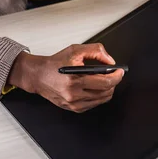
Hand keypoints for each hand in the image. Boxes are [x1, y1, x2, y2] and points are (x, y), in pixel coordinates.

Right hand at [7, 44, 124, 112]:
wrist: (38, 76)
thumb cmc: (54, 63)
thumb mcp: (75, 50)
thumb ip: (95, 51)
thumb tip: (110, 61)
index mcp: (74, 81)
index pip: (105, 82)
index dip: (116, 76)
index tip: (120, 71)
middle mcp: (74, 95)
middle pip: (106, 92)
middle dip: (113, 82)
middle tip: (114, 74)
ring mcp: (74, 104)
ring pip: (101, 99)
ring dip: (107, 89)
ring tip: (105, 80)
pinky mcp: (73, 108)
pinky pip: (93, 104)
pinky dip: (98, 95)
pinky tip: (95, 87)